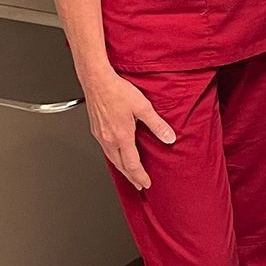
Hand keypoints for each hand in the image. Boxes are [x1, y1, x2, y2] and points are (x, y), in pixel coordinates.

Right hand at [80, 68, 174, 190]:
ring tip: (129, 174)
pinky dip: (114, 158)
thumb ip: (157, 125)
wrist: (97, 81)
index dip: (140, 176)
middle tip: (138, 185)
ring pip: (111, 159)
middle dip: (131, 177)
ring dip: (121, 169)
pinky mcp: (96, 130)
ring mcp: (100, 136)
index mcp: (121, 136)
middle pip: (120, 166)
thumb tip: (169, 138)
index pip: (132, 164)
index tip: (145, 184)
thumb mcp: (143, 107)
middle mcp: (109, 139)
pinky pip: (106, 150)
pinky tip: (117, 155)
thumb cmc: (117, 91)